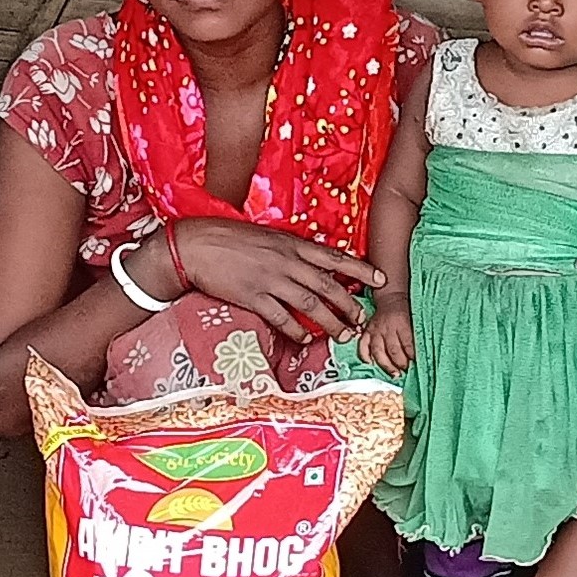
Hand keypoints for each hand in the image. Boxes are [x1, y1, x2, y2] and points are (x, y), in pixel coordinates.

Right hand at [166, 218, 383, 343]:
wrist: (196, 245)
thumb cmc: (231, 238)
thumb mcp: (268, 236)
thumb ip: (292, 249)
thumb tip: (314, 262)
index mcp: (291, 244)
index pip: (335, 257)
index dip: (360, 269)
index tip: (381, 278)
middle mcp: (286, 261)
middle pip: (327, 285)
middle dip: (349, 304)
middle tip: (363, 320)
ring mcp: (270, 279)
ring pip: (310, 303)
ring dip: (330, 322)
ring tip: (343, 335)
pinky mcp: (253, 296)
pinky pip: (281, 317)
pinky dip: (296, 330)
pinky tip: (305, 339)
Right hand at [360, 299, 416, 374]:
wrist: (391, 298)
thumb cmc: (407, 311)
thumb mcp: (415, 319)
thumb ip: (415, 336)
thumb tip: (421, 355)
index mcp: (401, 322)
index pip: (407, 343)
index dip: (412, 355)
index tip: (416, 363)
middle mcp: (387, 327)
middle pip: (392, 349)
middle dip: (400, 363)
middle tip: (406, 371)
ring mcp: (375, 330)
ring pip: (378, 351)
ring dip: (386, 365)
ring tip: (394, 374)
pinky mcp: (367, 332)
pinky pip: (362, 346)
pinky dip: (365, 356)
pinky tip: (370, 364)